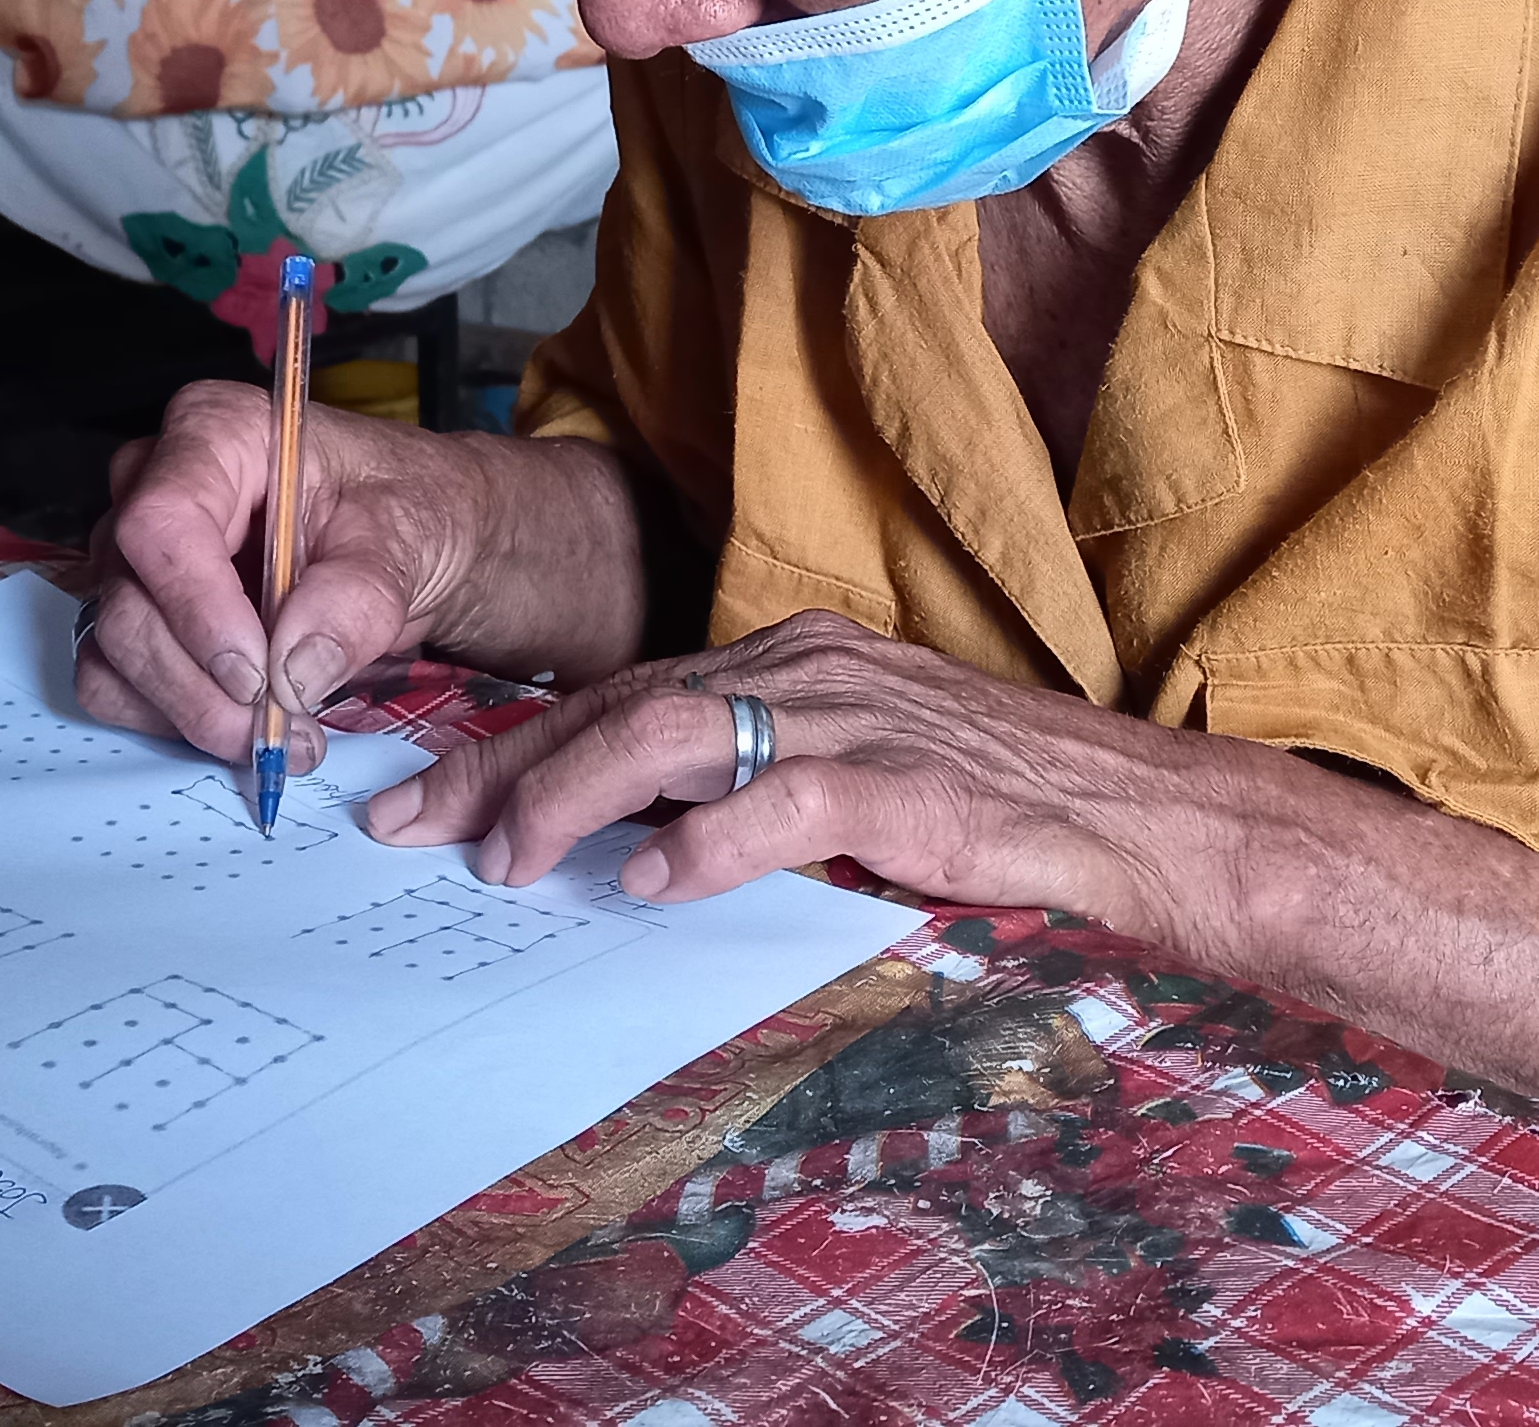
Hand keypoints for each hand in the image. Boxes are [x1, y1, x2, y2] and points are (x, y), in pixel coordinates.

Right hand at [78, 381, 496, 772]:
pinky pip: (114, 680)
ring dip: (189, 712)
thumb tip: (293, 671)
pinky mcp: (140, 611)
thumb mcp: (407, 537)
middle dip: (201, 686)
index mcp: (216, 432)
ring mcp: (137, 553)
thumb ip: (357, 597)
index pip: (161, 521)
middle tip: (279, 731)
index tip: (257, 675)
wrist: (410, 536)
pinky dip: (170, 718)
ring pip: (116, 650)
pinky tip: (241, 725)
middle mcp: (155, 485)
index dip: (197, 608)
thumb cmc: (403, 509)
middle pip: (130, 600)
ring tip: (282, 737)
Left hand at [364, 608, 1226, 927]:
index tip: (425, 798)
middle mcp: (800, 669)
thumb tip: (625, 833)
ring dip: (575, 798)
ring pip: (674, 736)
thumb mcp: (840, 765)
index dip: (512, 747)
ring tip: (511, 859)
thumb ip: (740, 779)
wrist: (1121, 807)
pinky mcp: (903, 783)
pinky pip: (783, 801)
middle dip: (504, 769)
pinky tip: (654, 881)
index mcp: (783, 658)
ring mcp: (849, 719)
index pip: (616, 695)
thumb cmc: (980, 797)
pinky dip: (710, 841)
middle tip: (416, 829)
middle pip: (616, 706)